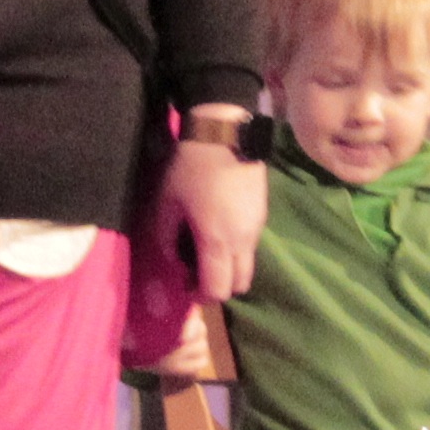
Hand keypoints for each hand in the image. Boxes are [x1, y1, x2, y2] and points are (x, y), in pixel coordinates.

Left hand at [163, 121, 268, 303]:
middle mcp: (242, 241)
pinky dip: (237, 250)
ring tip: (207, 250)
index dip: (201, 296)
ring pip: (248, 266)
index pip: (217, 289)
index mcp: (216, 241)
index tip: (186, 286)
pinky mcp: (263, 215)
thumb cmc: (191, 168)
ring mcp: (257, 228)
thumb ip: (167, 239)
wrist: (226, 133)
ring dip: (229, 268)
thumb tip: (176, 260)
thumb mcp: (167, 203)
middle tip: (197, 271)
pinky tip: (220, 229)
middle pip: (239, 284)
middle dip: (219, 286)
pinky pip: (251, 246)